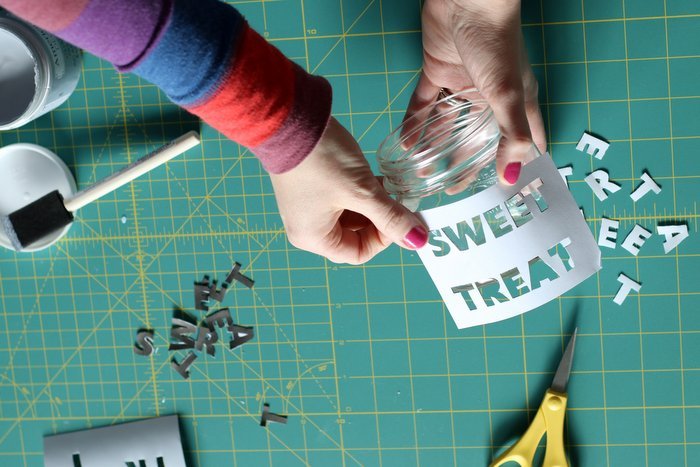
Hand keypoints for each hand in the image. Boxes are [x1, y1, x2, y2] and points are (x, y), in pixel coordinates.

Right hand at [269, 117, 427, 264]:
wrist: (287, 117)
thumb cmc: (319, 159)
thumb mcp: (362, 191)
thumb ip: (391, 217)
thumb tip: (417, 240)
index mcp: (313, 238)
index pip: (359, 253)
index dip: (384, 238)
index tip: (402, 217)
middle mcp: (305, 227)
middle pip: (354, 235)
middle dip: (379, 218)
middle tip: (400, 200)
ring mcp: (305, 205)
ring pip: (349, 215)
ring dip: (371, 203)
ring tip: (387, 184)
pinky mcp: (308, 185)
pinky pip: (339, 198)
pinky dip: (358, 191)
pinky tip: (372, 176)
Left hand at [408, 0, 546, 184]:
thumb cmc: (496, 41)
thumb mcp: (508, 94)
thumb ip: (512, 136)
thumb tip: (512, 175)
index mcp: (516, 99)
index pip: (524, 137)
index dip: (519, 162)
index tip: (510, 187)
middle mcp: (490, 94)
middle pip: (478, 136)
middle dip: (466, 162)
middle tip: (452, 188)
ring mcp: (462, 83)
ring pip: (448, 123)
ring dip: (435, 146)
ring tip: (423, 172)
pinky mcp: (437, 72)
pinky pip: (424, 104)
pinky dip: (415, 123)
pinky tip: (406, 143)